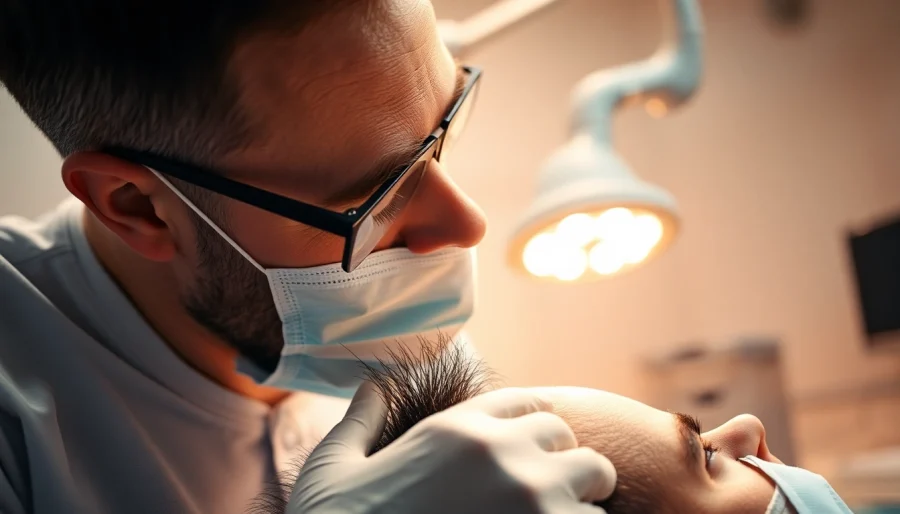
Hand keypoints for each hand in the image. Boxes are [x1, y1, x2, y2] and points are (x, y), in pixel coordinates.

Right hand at [288, 382, 616, 513]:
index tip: (535, 448)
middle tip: (550, 494)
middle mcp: (501, 453)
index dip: (534, 425)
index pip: (526, 403)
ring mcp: (531, 500)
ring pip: (595, 483)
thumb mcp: (334, 466)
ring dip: (579, 505)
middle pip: (568, 439)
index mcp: (455, 428)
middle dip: (564, 464)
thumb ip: (360, 420)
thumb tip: (370, 386)